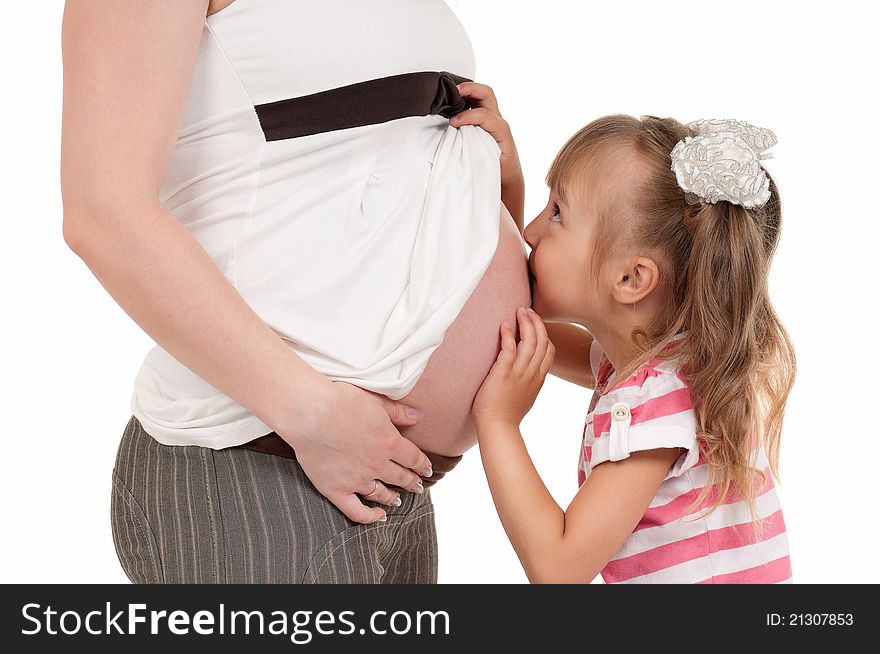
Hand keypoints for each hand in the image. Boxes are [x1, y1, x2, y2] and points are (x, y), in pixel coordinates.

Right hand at [275, 381, 433, 524]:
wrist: (310, 413)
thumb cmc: (340, 400)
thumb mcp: (376, 401)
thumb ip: (399, 412)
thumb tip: (419, 416)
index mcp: (389, 442)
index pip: (413, 458)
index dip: (422, 465)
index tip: (427, 470)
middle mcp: (377, 464)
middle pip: (400, 477)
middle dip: (412, 482)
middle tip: (417, 486)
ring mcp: (357, 479)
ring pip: (381, 493)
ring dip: (392, 497)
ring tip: (398, 500)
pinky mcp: (336, 490)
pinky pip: (356, 511)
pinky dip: (370, 517)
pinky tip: (378, 516)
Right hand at [450, 82, 523, 193]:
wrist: (510, 173)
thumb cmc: (501, 168)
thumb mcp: (491, 163)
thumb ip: (477, 152)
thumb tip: (460, 145)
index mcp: (501, 129)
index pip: (484, 115)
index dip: (467, 116)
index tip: (453, 123)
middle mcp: (498, 120)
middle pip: (487, 94)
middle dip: (470, 89)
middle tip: (454, 91)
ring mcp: (493, 117)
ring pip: (483, 94)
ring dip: (468, 90)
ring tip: (452, 91)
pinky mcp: (487, 119)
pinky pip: (477, 101)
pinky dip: (466, 97)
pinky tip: (454, 100)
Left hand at [472, 307, 554, 428]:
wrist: (498, 426)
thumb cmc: (507, 413)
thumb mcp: (526, 394)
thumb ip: (529, 380)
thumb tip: (526, 370)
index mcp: (538, 378)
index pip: (549, 350)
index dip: (544, 334)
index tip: (535, 323)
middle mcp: (532, 373)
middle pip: (542, 341)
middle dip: (536, 322)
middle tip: (527, 310)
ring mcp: (519, 373)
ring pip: (530, 342)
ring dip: (526, 323)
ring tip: (520, 311)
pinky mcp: (504, 373)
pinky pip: (509, 349)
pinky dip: (508, 335)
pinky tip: (504, 326)